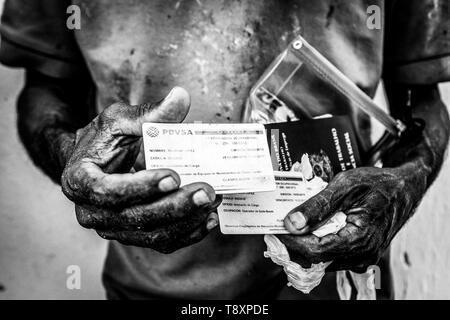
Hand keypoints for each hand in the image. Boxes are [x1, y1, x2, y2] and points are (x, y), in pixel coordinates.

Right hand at [61, 87, 220, 252]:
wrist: (96, 165)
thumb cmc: (104, 140)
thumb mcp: (119, 120)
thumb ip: (148, 113)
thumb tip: (181, 97)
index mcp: (80, 181)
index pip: (107, 191)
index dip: (140, 187)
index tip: (172, 176)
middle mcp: (92, 212)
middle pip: (135, 217)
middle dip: (174, 206)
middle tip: (205, 191)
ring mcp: (114, 228)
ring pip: (152, 234)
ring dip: (186, 221)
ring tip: (212, 201)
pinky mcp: (134, 235)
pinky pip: (162, 242)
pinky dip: (188, 233)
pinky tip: (209, 219)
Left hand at [278, 166, 421, 271]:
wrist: (404, 189)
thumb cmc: (379, 184)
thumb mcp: (346, 185)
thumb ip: (318, 205)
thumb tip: (292, 223)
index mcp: (360, 239)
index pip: (315, 251)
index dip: (291, 241)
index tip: (274, 228)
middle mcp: (362, 255)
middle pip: (316, 259)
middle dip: (294, 243)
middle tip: (277, 226)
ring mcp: (361, 257)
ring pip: (322, 259)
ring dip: (303, 244)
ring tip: (289, 225)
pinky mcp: (358, 253)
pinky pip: (331, 254)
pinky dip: (315, 243)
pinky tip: (307, 229)